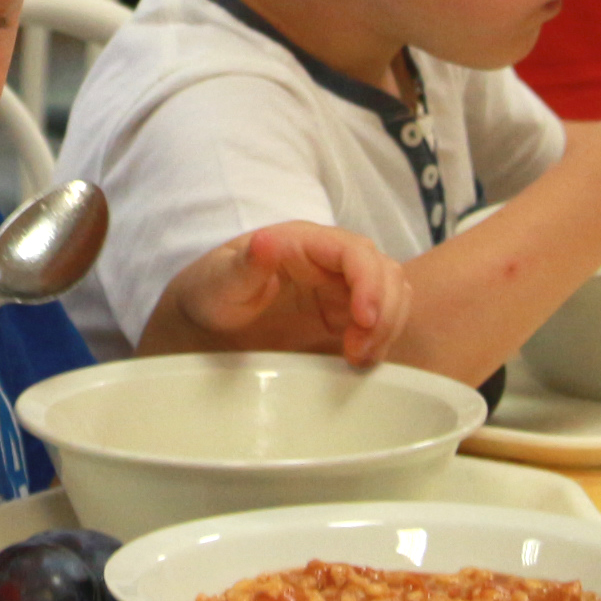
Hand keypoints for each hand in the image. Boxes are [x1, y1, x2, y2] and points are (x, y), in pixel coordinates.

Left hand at [162, 221, 411, 364]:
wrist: (208, 320)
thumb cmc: (212, 291)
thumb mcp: (220, 281)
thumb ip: (246, 265)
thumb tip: (267, 241)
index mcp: (302, 241)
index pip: (354, 250)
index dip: (369, 281)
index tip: (365, 318)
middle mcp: (328, 259)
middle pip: (384, 271)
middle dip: (384, 310)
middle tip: (359, 349)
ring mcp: (340, 286)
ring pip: (392, 294)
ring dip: (387, 326)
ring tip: (358, 357)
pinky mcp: (344, 314)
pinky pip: (381, 319)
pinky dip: (381, 339)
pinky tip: (359, 359)